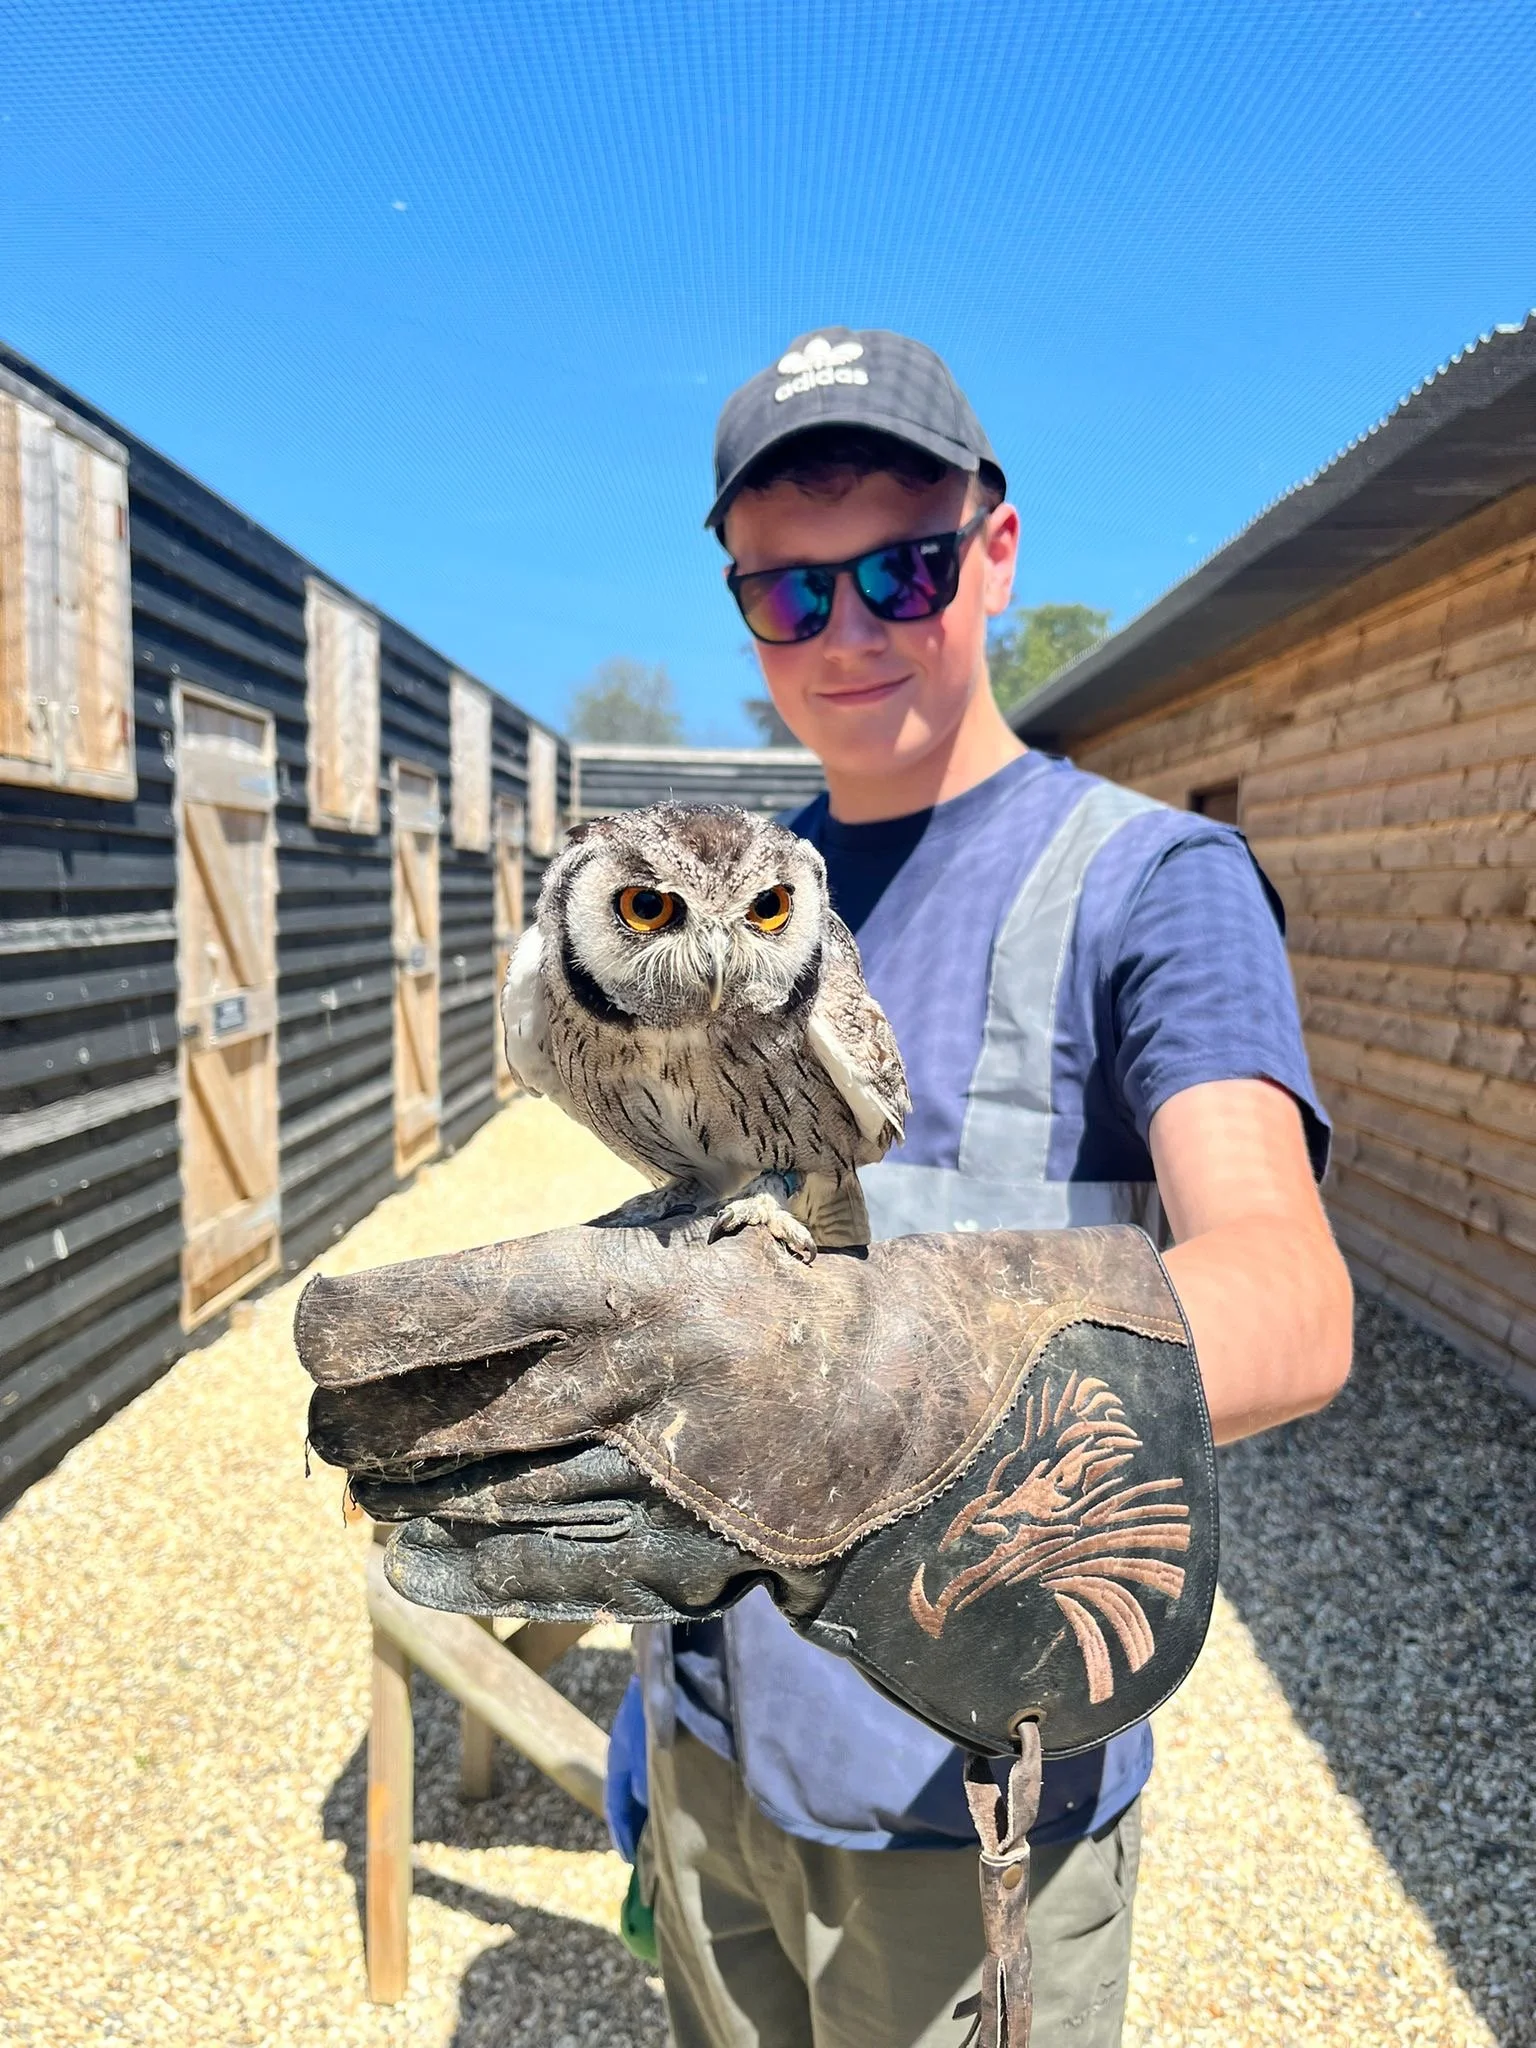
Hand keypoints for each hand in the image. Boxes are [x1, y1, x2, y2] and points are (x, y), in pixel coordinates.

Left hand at [298, 1218, 1216, 1759]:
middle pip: (446, 1415)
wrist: (928, 1413)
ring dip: (400, 1488)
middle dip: (362, 1420)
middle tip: (328, 1415)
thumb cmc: (790, 1299)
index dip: (368, 1322)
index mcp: (642, 1289)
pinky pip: (540, 1571)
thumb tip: (438, 1320)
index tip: (319, 1333)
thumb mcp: (691, 1243)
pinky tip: (407, 1559)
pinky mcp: (679, 1564)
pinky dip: (462, 1565)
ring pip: (479, 1496)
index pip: (465, 1302)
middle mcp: (640, 1392)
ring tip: (359, 1475)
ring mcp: (658, 1490)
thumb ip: (578, 1275)